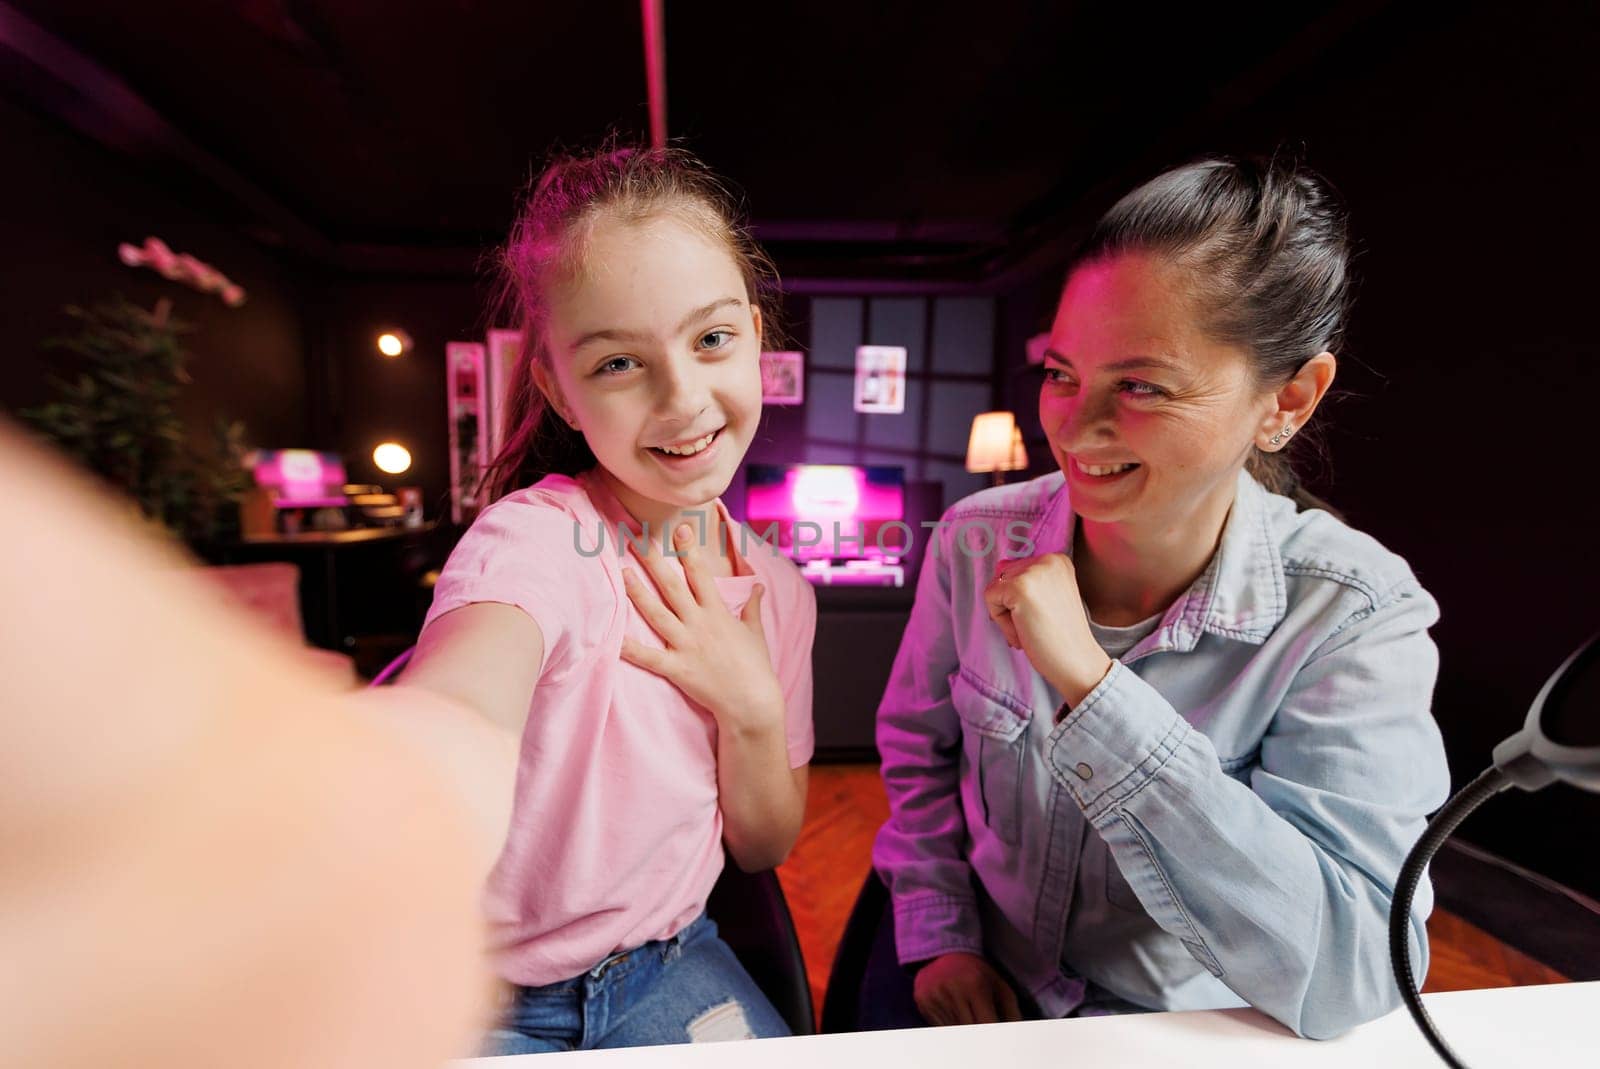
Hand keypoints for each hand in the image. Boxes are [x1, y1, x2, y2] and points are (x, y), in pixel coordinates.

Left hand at [619, 523, 784, 730]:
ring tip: (622, 572)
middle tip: (637, 540)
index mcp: (717, 613)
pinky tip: (613, 638)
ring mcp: (687, 646)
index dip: (689, 551)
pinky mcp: (678, 669)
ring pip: (657, 614)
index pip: (701, 575)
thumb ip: (752, 606)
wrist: (752, 702)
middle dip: (655, 561)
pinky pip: (649, 657)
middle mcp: (700, 624)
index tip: (679, 530)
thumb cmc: (755, 667)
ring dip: (638, 593)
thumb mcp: (756, 632)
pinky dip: (630, 649)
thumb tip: (758, 586)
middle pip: (673, 587)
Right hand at [913, 952, 1022, 1025]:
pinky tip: (954, 1014)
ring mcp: (934, 998)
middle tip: (983, 1022)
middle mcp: (952, 992)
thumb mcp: (999, 985)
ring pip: (954, 1031)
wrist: (942, 951)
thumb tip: (1017, 1033)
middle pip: (970, 1031)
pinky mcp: (922, 1002)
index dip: (993, 1033)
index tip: (997, 1035)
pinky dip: (950, 1026)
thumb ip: (1012, 1012)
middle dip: (979, 1033)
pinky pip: (939, 1027)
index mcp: (975, 986)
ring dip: (964, 1030)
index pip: (987, 1025)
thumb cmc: (976, 971)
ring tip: (968, 1015)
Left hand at [983, 553, 1111, 706]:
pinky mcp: (1018, 587)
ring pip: (995, 588)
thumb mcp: (1050, 595)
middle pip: (1003, 577)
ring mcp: (1033, 572)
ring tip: (1032, 628)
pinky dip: (1002, 622)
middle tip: (1038, 625)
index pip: (1015, 569)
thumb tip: (999, 565)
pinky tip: (1025, 631)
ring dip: (1006, 615)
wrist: (1077, 661)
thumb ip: (1028, 579)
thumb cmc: (1061, 636)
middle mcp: (1047, 559)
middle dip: (1012, 606)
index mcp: (1057, 560)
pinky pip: (990, 599)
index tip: (1042, 615)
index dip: (1020, 599)